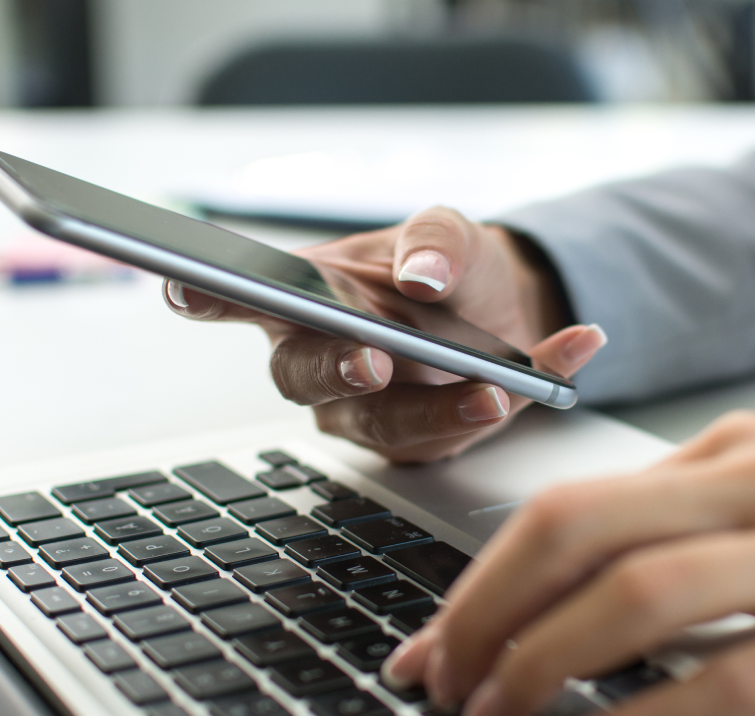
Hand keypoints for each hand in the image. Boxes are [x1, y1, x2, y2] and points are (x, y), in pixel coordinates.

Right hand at [163, 206, 606, 461]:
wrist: (504, 309)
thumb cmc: (448, 269)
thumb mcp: (449, 233)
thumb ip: (435, 241)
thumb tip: (421, 276)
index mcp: (307, 298)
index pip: (240, 296)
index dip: (206, 296)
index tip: (186, 287)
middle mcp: (321, 361)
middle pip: (305, 377)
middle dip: (339, 370)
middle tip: (374, 359)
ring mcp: (364, 412)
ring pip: (385, 425)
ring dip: (445, 408)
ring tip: (502, 386)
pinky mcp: (416, 443)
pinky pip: (456, 436)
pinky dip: (521, 396)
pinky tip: (568, 352)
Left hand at [383, 412, 754, 715]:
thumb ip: (694, 535)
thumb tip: (567, 596)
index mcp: (740, 452)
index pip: (572, 505)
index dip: (483, 578)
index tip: (434, 640)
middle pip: (580, 535)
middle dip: (487, 616)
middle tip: (442, 684)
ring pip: (641, 598)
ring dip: (546, 665)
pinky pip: (737, 678)